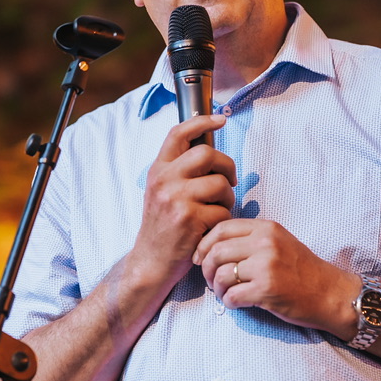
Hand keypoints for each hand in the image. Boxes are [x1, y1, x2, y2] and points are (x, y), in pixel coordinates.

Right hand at [131, 113, 235, 289]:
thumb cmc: (162, 227)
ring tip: (219, 208)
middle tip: (230, 181)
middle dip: (227, 166)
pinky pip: (222, 210)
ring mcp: (176, 199)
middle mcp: (164, 180)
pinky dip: (223, 219)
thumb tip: (209, 151)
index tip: (220, 119)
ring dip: (228, 197)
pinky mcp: (189, 219)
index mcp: (158, 170)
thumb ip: (179, 171)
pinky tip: (212, 227)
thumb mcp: (161, 192)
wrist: (150, 261)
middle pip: (207, 154)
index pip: (178, 133)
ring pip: (220, 183)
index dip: (202, 121)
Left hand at [193, 219, 358, 336]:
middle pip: (216, 251)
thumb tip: (213, 246)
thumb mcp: (279, 242)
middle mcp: (265, 244)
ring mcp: (266, 266)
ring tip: (224, 293)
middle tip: (211, 280)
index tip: (200, 258)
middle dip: (207, 269)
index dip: (204, 244)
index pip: (221, 228)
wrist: (330, 293)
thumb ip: (251, 239)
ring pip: (221, 274)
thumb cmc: (303, 270)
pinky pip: (232, 295)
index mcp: (266, 228)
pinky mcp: (267, 290)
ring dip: (217, 288)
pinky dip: (228, 302)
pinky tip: (235, 303)